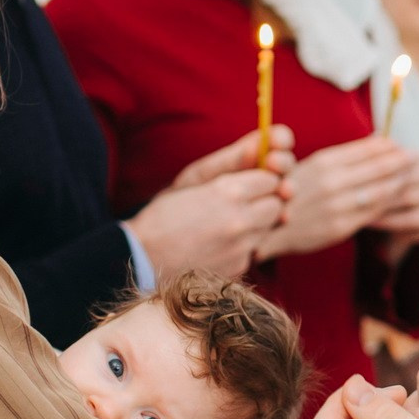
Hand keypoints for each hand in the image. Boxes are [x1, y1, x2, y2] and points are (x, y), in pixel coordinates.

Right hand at [128, 127, 295, 280]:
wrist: (142, 257)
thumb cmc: (164, 213)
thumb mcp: (192, 180)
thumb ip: (231, 163)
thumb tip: (263, 150)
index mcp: (228, 192)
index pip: (271, 179)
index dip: (260, 180)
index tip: (248, 183)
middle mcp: (240, 220)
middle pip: (277, 205)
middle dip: (265, 201)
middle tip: (242, 203)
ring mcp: (241, 248)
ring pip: (269, 229)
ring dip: (257, 224)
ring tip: (227, 224)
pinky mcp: (238, 267)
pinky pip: (254, 250)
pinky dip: (243, 246)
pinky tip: (219, 244)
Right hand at [258, 137, 418, 258]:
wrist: (268, 229)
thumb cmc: (290, 194)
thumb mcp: (309, 167)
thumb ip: (341, 157)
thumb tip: (375, 139)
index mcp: (322, 162)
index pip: (363, 149)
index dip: (385, 147)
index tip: (399, 144)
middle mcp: (331, 180)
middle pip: (376, 167)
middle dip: (400, 161)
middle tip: (417, 156)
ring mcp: (337, 203)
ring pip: (379, 189)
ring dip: (399, 181)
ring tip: (415, 175)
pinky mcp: (341, 225)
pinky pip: (372, 212)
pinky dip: (389, 203)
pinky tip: (398, 198)